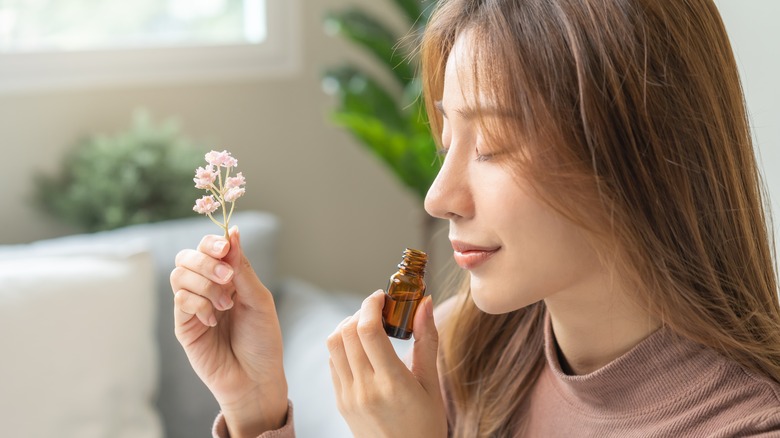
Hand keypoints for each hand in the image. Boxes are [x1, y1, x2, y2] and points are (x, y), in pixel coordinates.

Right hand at [170, 227, 287, 437]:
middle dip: (205, 260)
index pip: (210, 247)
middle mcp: (207, 288)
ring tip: (225, 305)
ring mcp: (193, 306)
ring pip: (179, 274)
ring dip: (204, 284)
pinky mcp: (183, 325)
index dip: (213, 242)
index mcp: (228, 277)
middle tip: (227, 278)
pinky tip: (214, 319)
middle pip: (187, 256)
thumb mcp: (259, 301)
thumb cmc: (263, 341)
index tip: (225, 247)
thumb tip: (233, 232)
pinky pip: (179, 300)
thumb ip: (242, 269)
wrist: (256, 378)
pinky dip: (198, 304)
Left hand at [327, 291, 447, 437]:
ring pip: (333, 344)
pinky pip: (332, 362)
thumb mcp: (432, 384)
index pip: (369, 331)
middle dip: (361, 311)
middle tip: (379, 309)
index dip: (372, 305)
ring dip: (348, 326)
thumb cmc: (426, 424)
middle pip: (347, 332)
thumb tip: (426, 302)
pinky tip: (361, 347)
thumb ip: (427, 340)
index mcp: (392, 384)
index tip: (383, 296)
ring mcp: (348, 396)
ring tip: (368, 326)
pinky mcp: (340, 401)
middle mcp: (365, 389)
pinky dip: (342, 345)